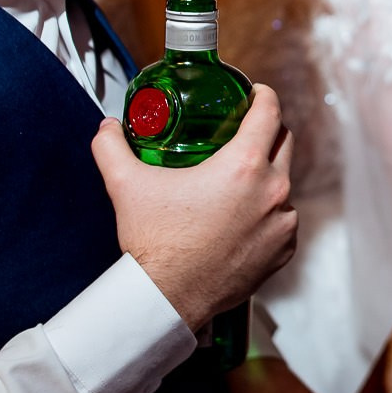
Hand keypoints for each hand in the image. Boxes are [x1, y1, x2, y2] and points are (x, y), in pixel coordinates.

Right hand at [91, 85, 296, 330]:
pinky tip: (244, 217)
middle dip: (267, 131)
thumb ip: (112, 148)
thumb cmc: (156, 244)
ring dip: (267, 176)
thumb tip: (107, 129)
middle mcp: (272, 191)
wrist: (168, 298)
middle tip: (244, 132)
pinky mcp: (283, 250)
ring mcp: (282, 223)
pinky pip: (283, 220)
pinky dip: (269, 213)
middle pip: (284, 142)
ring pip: (284, 183)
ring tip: (239, 181)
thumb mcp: (127, 185)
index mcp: (243, 166)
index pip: (270, 112)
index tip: (256, 94)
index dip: (263, 96)